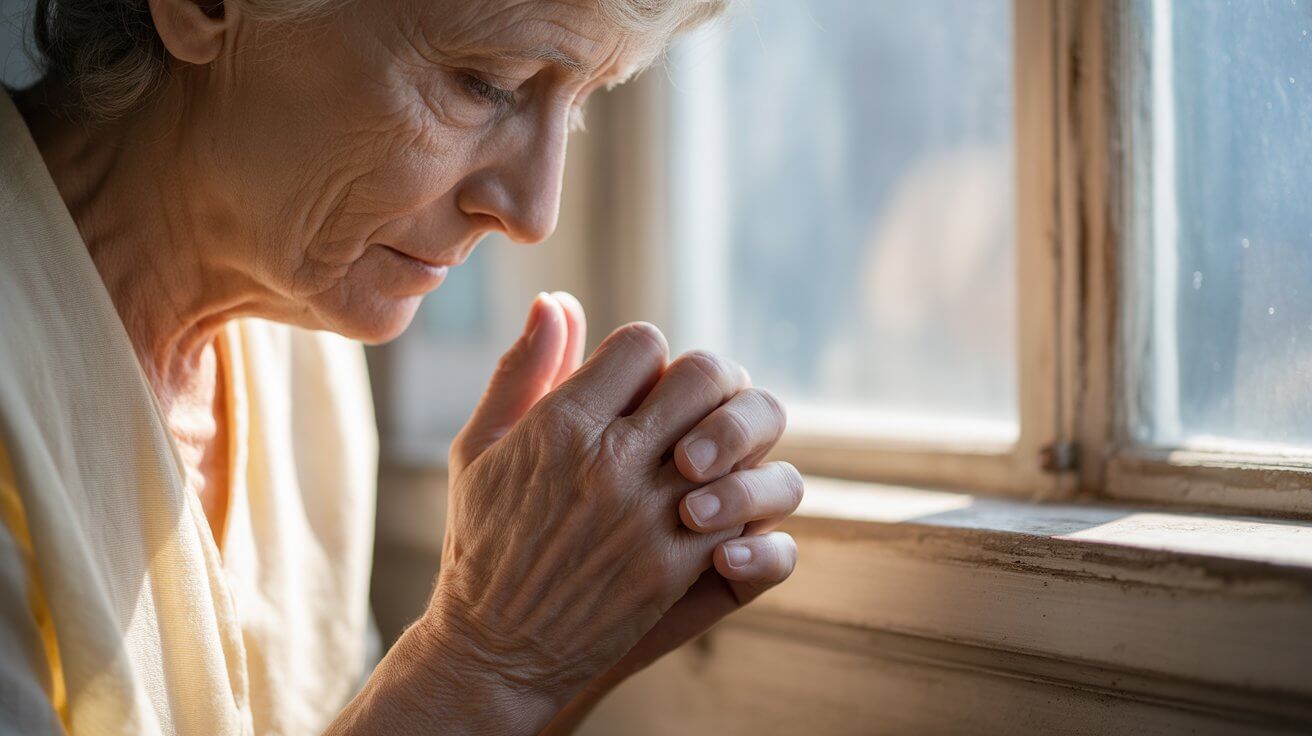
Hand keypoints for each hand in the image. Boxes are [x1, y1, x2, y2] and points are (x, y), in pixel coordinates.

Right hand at [422, 292, 770, 732]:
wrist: (493, 649)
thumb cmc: (482, 542)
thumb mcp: (480, 448)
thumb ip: (521, 371)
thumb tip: (555, 303)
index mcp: (561, 424)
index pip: (644, 342)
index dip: (646, 356)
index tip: (636, 385)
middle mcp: (610, 462)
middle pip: (705, 374)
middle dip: (704, 383)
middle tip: (689, 410)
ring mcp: (649, 515)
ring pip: (737, 439)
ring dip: (731, 442)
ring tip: (705, 457)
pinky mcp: (675, 567)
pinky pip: (743, 510)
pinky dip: (739, 504)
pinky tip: (709, 508)